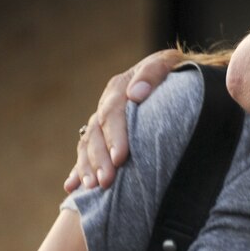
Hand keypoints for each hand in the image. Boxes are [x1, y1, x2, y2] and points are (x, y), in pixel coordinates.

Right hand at [64, 49, 183, 191]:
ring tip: (90, 187)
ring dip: (87, 166)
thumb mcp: (168, 63)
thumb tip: (136, 94)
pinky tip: (71, 186)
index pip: (113, 113)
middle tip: (106, 181)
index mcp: (120, 87)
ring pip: (89, 144)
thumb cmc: (177, 71)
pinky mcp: (104, 134)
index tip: (120, 157)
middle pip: (97, 133)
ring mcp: (104, 120)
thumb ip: (153, 73)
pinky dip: (79, 169)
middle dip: (100, 159)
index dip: (115, 136)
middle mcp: (107, 104)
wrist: (178, 75)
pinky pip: (87, 152)